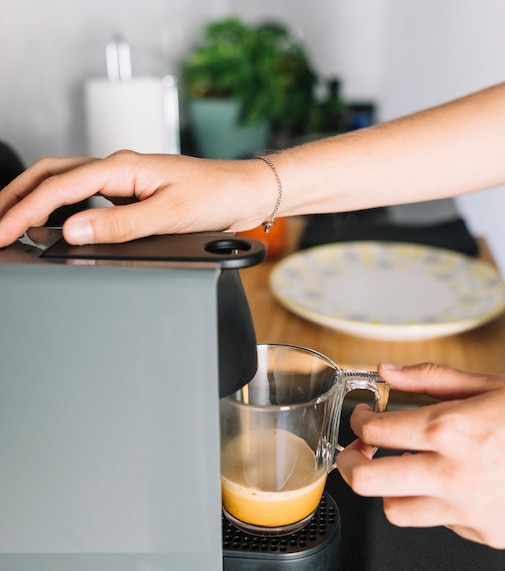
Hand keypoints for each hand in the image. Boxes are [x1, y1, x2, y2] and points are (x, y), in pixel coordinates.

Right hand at [0, 151, 272, 246]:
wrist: (244, 193)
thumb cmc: (217, 196)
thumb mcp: (169, 215)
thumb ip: (121, 225)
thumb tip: (74, 231)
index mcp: (122, 167)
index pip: (59, 188)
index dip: (25, 211)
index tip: (3, 232)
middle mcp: (119, 169)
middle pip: (51, 176)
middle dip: (16, 198)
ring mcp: (125, 181)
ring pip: (66, 184)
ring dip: (36, 200)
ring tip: (13, 220)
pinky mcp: (133, 194)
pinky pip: (87, 197)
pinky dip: (63, 208)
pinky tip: (57, 223)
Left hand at [336, 362, 504, 548]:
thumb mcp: (488, 382)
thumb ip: (429, 378)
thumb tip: (387, 371)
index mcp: (449, 429)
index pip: (374, 430)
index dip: (358, 422)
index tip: (363, 419)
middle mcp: (452, 474)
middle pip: (367, 481)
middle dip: (350, 463)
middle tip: (357, 453)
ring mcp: (468, 510)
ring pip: (395, 511)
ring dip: (390, 489)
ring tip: (404, 472)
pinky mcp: (486, 534)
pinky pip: (441, 523)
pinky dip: (437, 505)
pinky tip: (456, 486)